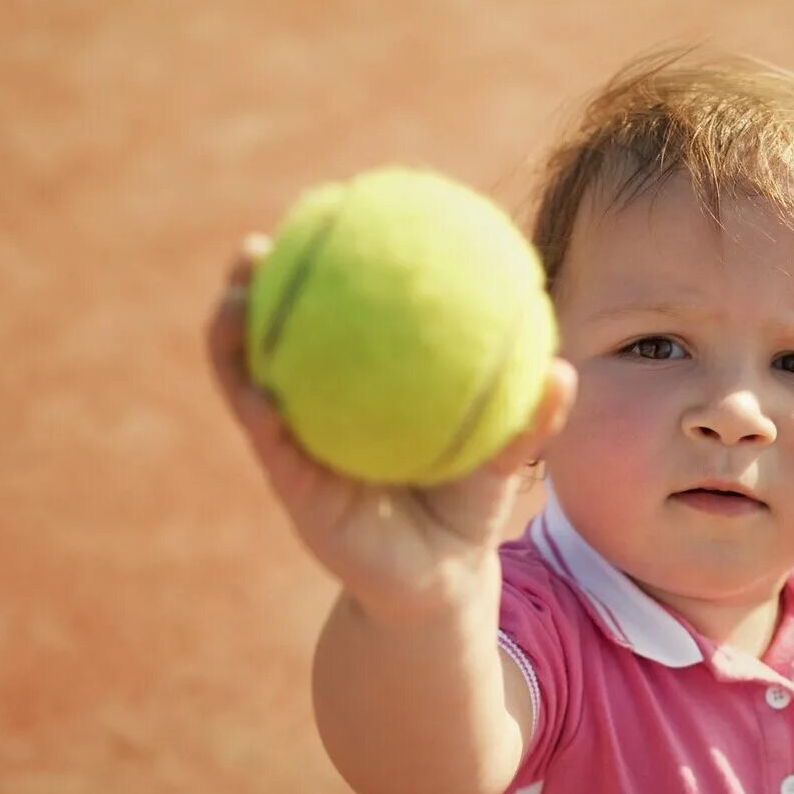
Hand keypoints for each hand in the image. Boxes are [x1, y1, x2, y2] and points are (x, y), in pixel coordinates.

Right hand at [205, 236, 575, 619]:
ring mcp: (296, 443)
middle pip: (271, 331)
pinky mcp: (293, 487)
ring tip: (231, 303)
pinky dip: (259, 414)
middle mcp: (318, 405)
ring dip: (230, 340)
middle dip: (252, 286)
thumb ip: (527, 418)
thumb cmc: (467, 505)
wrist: (440, 581)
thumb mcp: (502, 458)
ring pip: (248, 380)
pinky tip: (258, 394)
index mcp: (361, 384)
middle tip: (254, 246)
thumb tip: (563, 370)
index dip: (322, 265)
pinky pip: (269, 443)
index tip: (321, 212)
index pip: (333, 312)